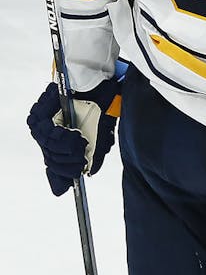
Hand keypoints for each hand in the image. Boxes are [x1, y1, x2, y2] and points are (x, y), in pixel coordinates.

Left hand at [26, 77, 121, 195]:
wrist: (96, 87)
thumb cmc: (97, 108)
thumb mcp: (99, 137)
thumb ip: (93, 157)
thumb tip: (90, 173)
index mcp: (60, 142)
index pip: (54, 167)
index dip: (59, 178)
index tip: (66, 187)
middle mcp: (47, 137)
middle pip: (53, 163)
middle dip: (71, 163)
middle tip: (83, 154)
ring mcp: (40, 128)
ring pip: (51, 153)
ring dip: (69, 150)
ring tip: (80, 140)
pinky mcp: (37, 118)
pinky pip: (49, 138)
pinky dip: (63, 140)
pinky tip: (73, 134)